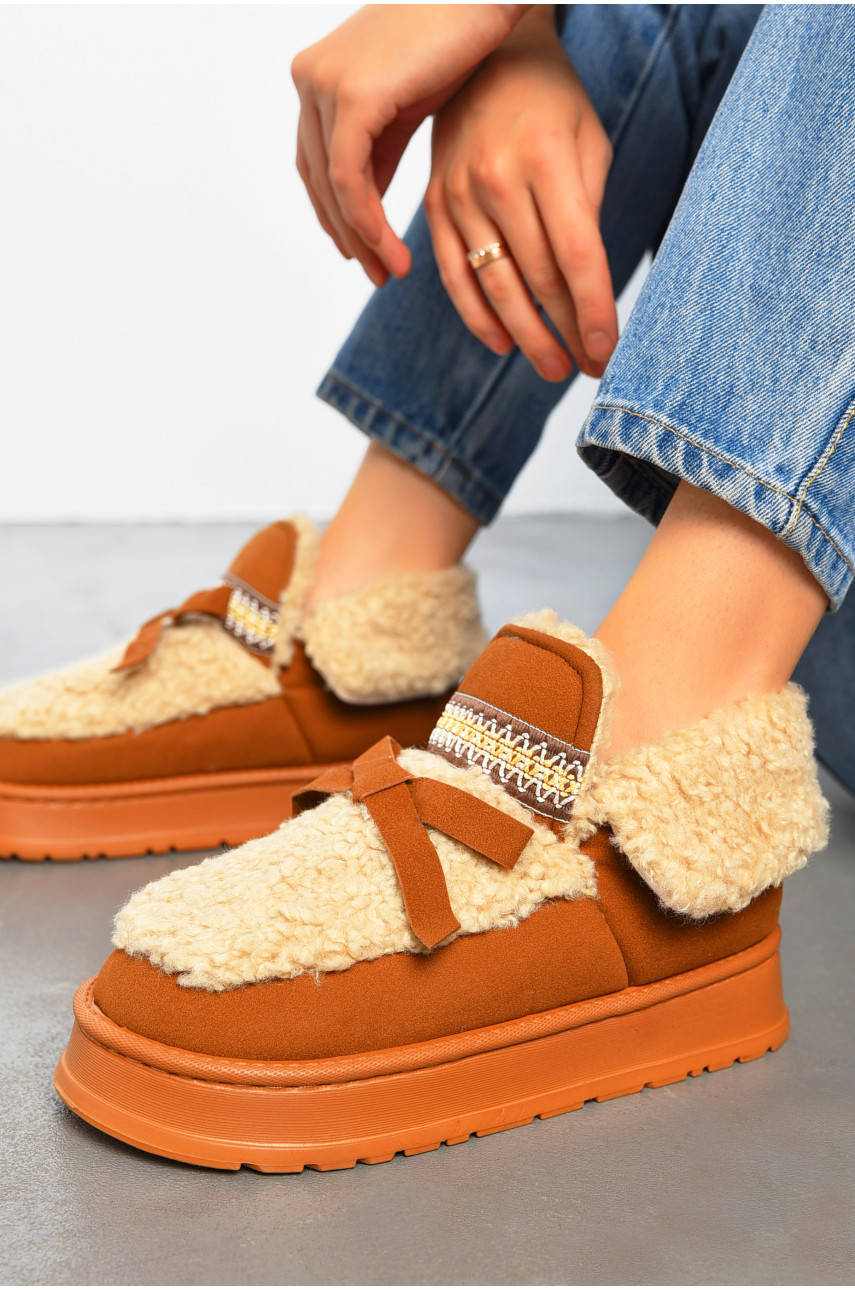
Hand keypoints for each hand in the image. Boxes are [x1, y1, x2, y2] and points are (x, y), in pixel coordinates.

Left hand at [291, 4, 530, 286]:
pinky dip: (368, 221)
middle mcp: (311, 77)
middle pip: (317, 179)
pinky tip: (391, 247)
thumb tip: (365, 202)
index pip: (317, 164)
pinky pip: (349, 178)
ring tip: (390, 271)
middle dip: (348, 234)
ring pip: (331, 185)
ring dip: (361, 237)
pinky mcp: (350, 94)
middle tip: (379, 274)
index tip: (368, 255)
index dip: (339, 217)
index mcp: (319, 77)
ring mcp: (325, 83)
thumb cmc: (456, 42)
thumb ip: (378, 149)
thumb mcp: (406, 105)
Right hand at [426, 8, 615, 379]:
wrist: (483, 55)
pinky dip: (477, 317)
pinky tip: (503, 345)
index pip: (577, 255)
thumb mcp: (589, 140)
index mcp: (546, 159)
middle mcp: (497, 179)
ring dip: (527, 337)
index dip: (594, 310)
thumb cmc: (551, 101)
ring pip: (495, 286)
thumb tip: (587, 289)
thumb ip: (588, 211)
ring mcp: (459, 194)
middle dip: (567, 332)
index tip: (608, 350)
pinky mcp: (433, 205)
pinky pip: (454, 275)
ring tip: (554, 368)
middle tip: (589, 368)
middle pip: (538, 278)